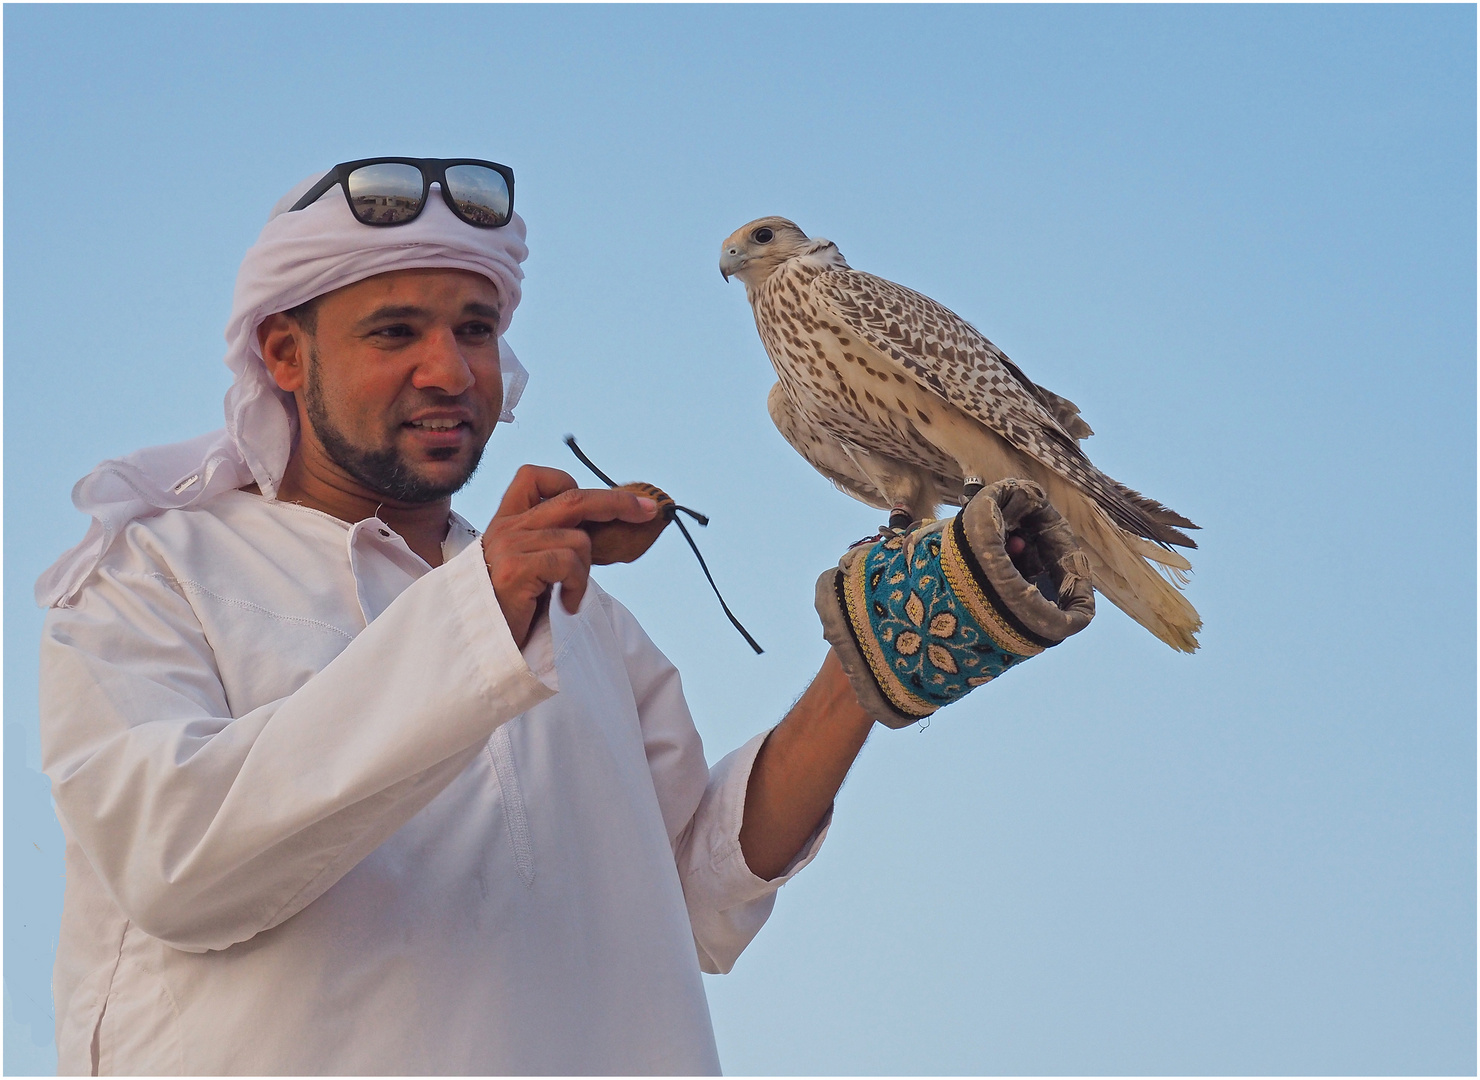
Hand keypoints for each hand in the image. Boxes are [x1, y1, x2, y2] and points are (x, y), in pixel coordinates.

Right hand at [483, 465, 657, 645]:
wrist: (480, 645)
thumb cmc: (511, 610)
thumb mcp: (532, 567)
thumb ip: (554, 542)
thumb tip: (605, 527)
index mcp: (506, 521)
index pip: (534, 477)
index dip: (569, 482)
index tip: (600, 502)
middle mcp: (506, 527)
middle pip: (573, 498)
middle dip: (617, 503)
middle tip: (648, 511)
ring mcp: (509, 545)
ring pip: (578, 538)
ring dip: (585, 571)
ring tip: (569, 594)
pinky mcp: (514, 568)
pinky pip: (568, 563)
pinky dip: (576, 586)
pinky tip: (565, 605)